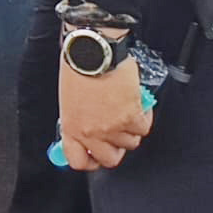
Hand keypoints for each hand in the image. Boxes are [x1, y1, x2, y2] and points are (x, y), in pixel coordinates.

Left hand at [57, 43, 153, 170]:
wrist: (93, 51)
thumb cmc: (78, 67)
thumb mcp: (69, 98)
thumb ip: (77, 119)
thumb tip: (86, 131)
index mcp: (71, 127)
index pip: (79, 161)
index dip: (91, 161)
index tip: (96, 156)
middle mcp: (90, 132)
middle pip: (110, 159)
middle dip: (116, 148)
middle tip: (118, 133)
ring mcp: (111, 127)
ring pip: (130, 143)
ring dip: (131, 129)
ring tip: (127, 110)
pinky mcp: (130, 117)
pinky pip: (143, 128)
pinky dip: (144, 117)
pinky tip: (137, 103)